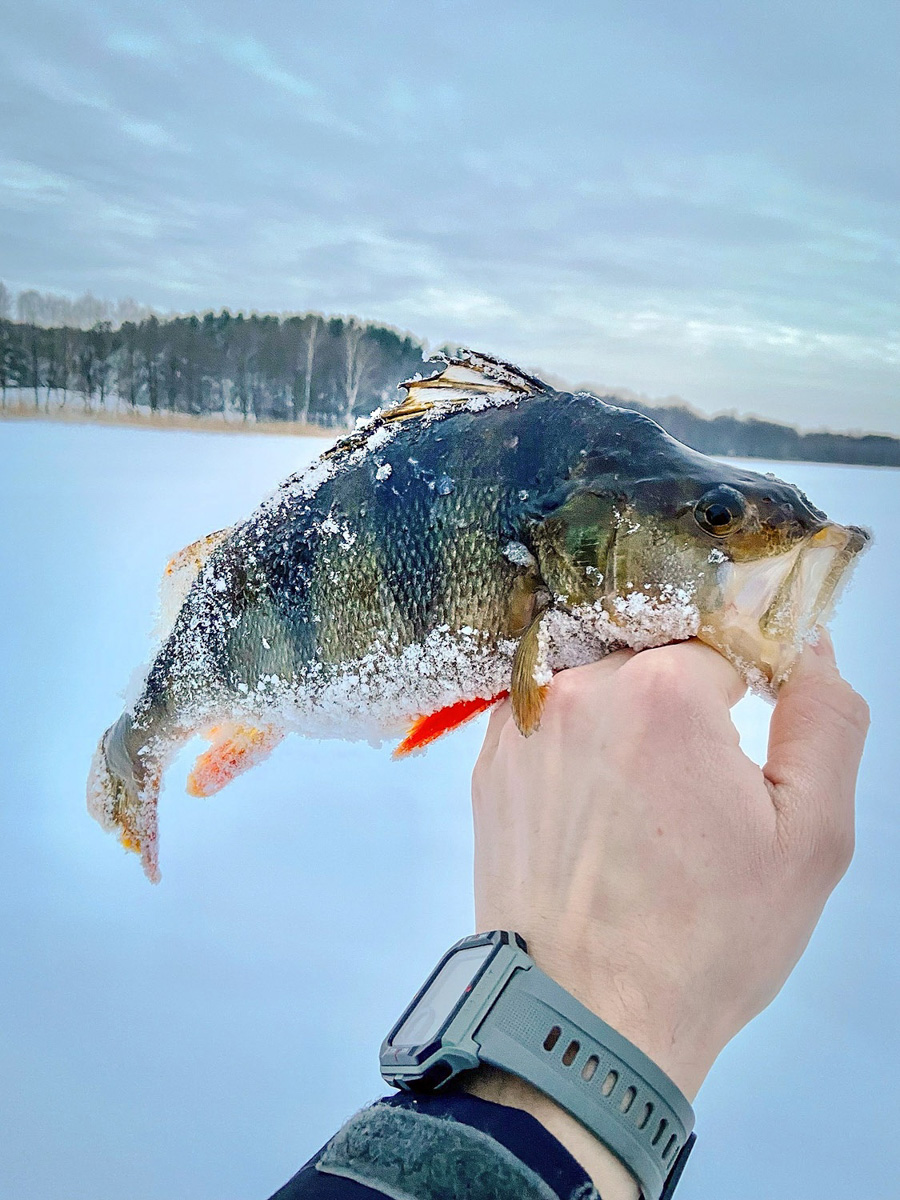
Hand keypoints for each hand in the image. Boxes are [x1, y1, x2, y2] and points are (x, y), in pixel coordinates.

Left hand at [467, 636, 867, 1193]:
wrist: (585, 1019)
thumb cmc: (699, 943)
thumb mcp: (810, 837)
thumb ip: (825, 720)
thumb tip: (812, 649)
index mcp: (660, 693)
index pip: (721, 643)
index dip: (746, 688)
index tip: (744, 742)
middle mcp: (577, 690)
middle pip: (653, 656)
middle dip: (685, 707)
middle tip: (697, 789)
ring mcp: (522, 726)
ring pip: (597, 685)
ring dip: (627, 724)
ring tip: (646, 808)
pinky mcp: (490, 763)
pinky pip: (549, 720)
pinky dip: (579, 747)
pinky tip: (599, 811)